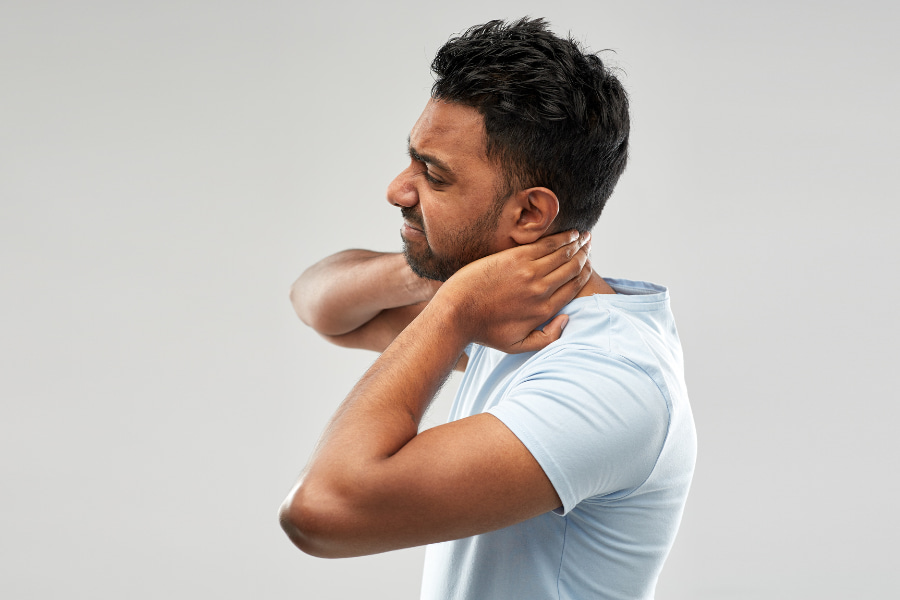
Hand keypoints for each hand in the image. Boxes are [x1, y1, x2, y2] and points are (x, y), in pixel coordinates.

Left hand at [437, 230, 591, 352]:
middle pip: (572, 268)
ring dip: (576, 242)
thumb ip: (546, 339)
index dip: (585, 273)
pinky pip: (545, 244)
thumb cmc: (484, 331)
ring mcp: (529, 272)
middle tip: (588, 245)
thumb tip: (566, 319)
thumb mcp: (517, 346)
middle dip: (584, 255)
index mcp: (544, 311)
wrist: (456, 313)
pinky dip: (560, 238)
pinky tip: (568, 234)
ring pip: (562, 253)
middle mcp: (541, 290)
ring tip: (583, 236)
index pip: (573, 287)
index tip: (588, 264)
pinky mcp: (515, 258)